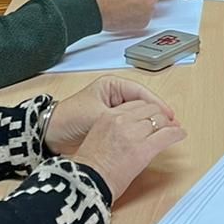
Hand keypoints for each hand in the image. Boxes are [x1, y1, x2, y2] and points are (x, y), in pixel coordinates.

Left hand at [45, 74, 175, 154]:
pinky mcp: (111, 123)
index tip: (169, 116)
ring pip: (139, 115)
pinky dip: (141, 131)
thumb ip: (120, 120)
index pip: (141, 92)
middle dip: (158, 114)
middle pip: (144, 103)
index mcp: (112, 85)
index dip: (157, 104)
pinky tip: (150, 138)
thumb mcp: (97, 115)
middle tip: (172, 126)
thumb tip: (141, 126)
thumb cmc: (69, 119)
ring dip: (151, 124)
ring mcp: (114, 110)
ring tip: (165, 133)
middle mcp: (114, 95)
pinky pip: (131, 125)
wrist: (50, 135)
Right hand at [73, 100, 187, 201]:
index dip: (147, 110)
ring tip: (174, 129)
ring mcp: (133, 134)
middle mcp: (121, 121)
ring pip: (160, 120)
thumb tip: (133, 129)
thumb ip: (115, 128)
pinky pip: (167, 135)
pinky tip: (180, 135)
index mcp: (108, 116)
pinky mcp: (144, 149)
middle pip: (150, 109)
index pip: (136, 104)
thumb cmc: (90, 167)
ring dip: (168, 124)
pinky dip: (177, 134)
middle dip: (159, 116)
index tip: (153, 116)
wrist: (87, 182)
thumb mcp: (98, 136)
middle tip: (166, 123)